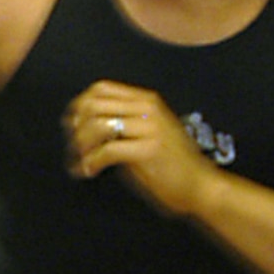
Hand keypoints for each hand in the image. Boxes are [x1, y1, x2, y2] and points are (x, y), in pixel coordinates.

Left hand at [64, 80, 218, 216]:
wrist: (200, 184)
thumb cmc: (173, 164)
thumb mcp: (148, 132)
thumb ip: (123, 122)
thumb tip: (83, 123)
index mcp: (147, 100)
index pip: (101, 89)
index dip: (80, 105)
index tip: (72, 124)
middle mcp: (148, 109)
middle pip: (94, 105)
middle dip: (78, 127)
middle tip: (76, 147)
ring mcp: (150, 128)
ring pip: (97, 126)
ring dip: (82, 146)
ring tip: (83, 160)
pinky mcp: (148, 150)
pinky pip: (107, 151)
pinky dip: (92, 163)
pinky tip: (91, 171)